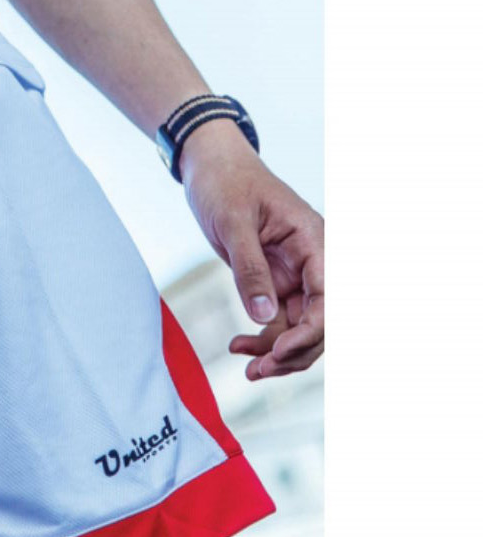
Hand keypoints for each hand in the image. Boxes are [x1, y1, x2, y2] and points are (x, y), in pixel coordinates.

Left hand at [177, 124, 323, 380]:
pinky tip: (239, 347)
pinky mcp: (276, 281)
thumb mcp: (233, 222)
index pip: (328, 299)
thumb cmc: (224, 182)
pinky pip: (280, 320)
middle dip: (295, 352)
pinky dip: (264, 338)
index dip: (309, 332)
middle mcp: (312, 261)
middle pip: (320, 322)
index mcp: (314, 241)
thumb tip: (265, 317)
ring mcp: (296, 273)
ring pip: (301, 327)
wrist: (208, 164)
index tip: (278, 351)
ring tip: (247, 368)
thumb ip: (249, 269)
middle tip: (258, 371)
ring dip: (278, 352)